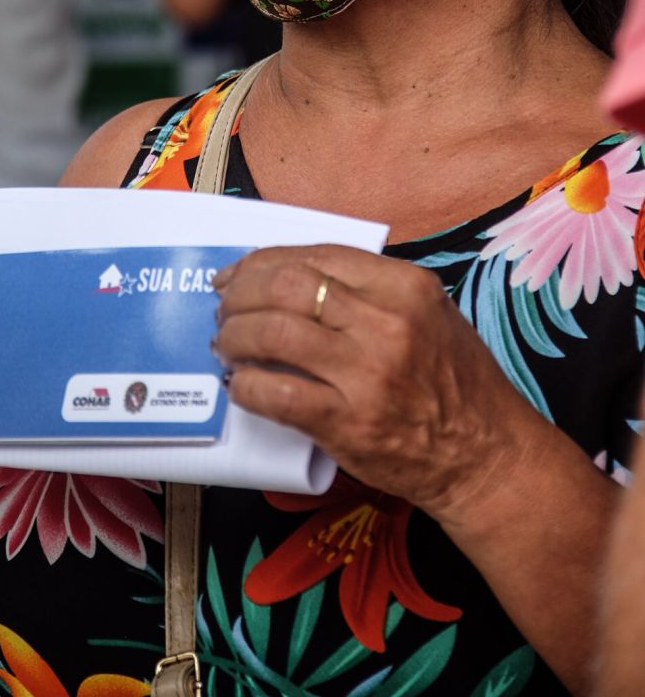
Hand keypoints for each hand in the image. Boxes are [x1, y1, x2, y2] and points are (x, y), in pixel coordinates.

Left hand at [214, 244, 541, 525]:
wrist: (487, 456)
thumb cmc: (457, 383)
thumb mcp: (430, 313)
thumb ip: (372, 290)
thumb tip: (294, 278)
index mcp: (405, 285)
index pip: (315, 255)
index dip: (264, 261)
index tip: (239, 273)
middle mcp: (386, 321)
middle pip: (286, 286)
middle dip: (241, 293)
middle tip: (224, 308)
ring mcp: (367, 373)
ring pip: (273, 333)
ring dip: (235, 336)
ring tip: (227, 345)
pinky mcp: (348, 422)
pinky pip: (277, 393)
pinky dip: (246, 385)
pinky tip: (241, 386)